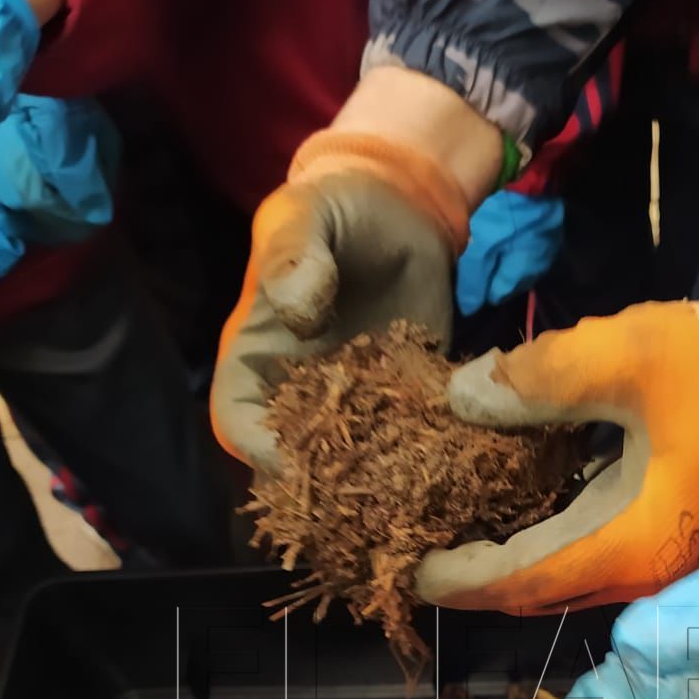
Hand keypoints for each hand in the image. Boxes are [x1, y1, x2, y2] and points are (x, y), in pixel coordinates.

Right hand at [211, 69, 502, 471]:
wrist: (403, 205)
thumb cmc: (334, 207)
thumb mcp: (302, 216)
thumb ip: (291, 256)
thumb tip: (298, 309)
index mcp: (258, 359)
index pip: (238, 422)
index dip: (259, 450)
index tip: (293, 462)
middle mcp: (304, 395)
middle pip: (299, 462)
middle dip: (328, 488)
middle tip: (364, 492)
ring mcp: (360, 405)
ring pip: (360, 466)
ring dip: (386, 483)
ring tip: (416, 489)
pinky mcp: (412, 400)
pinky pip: (417, 440)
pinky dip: (436, 455)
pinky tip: (460, 462)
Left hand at [415, 281, 698, 611]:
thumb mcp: (636, 352)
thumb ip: (543, 377)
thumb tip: (462, 399)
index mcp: (633, 543)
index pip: (524, 579)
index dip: (460, 577)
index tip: (406, 564)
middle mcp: (641, 568)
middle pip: (534, 589)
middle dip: (470, 575)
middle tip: (407, 543)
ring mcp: (654, 555)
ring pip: (557, 573)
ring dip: (501, 555)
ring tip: (440, 521)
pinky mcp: (660, 531)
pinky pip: (580, 546)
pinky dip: (535, 531)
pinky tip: (499, 494)